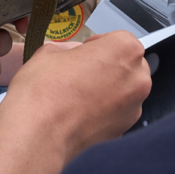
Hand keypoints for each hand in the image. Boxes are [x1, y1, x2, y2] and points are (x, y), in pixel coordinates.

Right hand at [0, 31, 151, 160]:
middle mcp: (136, 78)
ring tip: (78, 95)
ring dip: (108, 90)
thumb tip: (74, 56)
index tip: (85, 52)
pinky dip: (105, 111)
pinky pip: (118, 113)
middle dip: (107, 67)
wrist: (38, 135)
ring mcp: (133, 106)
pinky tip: (81, 112)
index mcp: (124, 49)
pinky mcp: (125, 129)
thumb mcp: (50, 51)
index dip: (97, 45)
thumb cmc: (44, 93)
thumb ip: (71, 49)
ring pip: (125, 90)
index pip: (118, 39)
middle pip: (127, 65)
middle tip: (81, 73)